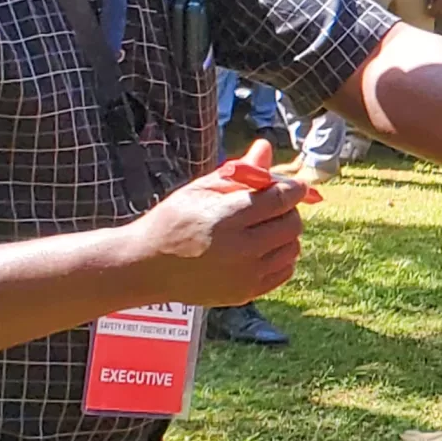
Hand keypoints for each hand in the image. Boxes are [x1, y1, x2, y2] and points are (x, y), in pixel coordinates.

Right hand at [124, 139, 315, 307]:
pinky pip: (284, 270)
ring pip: (291, 248)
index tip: (295, 185)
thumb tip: (266, 147)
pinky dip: (279, 256)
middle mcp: (239, 250)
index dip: (294, 188)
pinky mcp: (246, 293)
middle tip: (271, 205)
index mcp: (225, 218)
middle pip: (291, 224)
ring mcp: (245, 276)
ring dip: (284, 234)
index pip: (280, 199)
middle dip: (288, 210)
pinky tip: (260, 248)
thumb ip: (240, 171)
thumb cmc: (172, 221)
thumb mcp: (201, 189)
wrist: (146, 267)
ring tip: (261, 227)